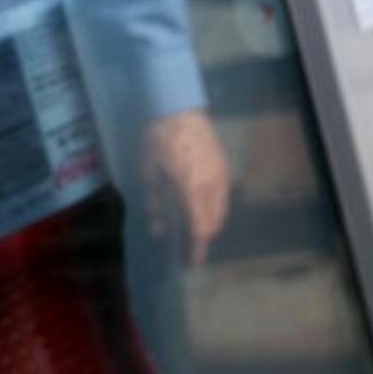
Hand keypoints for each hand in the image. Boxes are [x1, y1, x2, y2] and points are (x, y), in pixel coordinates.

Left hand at [141, 108, 230, 267]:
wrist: (179, 109)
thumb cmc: (159, 140)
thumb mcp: (148, 172)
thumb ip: (153, 204)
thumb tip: (158, 232)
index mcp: (191, 189)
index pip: (199, 229)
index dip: (197, 250)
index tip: (193, 264)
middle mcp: (211, 185)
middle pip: (213, 223)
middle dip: (203, 239)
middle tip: (190, 249)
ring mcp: (221, 176)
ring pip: (221, 211)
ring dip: (210, 225)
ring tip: (195, 231)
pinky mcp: (223, 167)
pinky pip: (223, 197)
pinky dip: (215, 210)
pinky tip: (202, 210)